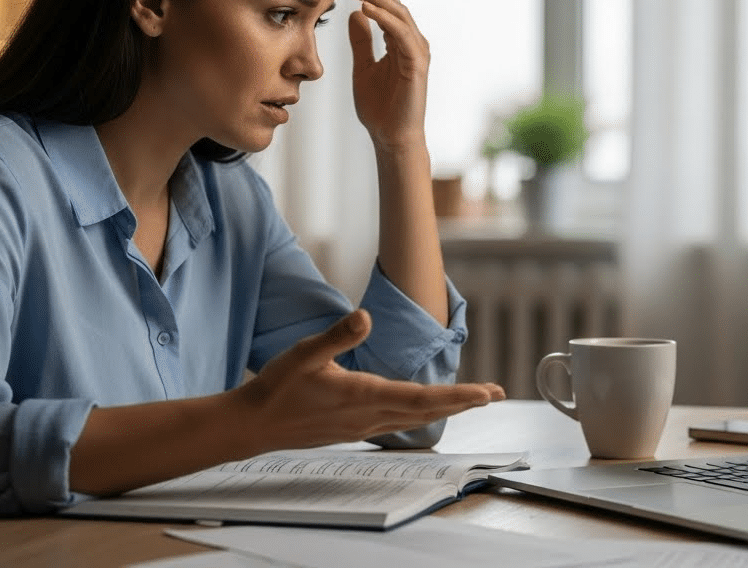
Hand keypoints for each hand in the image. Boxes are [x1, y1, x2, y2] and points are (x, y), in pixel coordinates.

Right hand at [238, 310, 503, 449]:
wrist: (251, 426)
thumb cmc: (276, 388)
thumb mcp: (304, 354)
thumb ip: (337, 336)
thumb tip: (365, 317)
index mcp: (363, 395)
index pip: (422, 398)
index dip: (458, 396)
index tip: (487, 393)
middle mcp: (368, 416)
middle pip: (427, 411)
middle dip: (464, 402)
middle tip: (496, 394)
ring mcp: (362, 427)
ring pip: (414, 420)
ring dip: (445, 410)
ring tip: (471, 401)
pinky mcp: (352, 430)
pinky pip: (397, 425)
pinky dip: (420, 416)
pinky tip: (423, 412)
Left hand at [337, 0, 430, 149]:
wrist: (391, 138)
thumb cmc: (380, 109)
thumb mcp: (363, 68)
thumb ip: (362, 41)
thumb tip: (355, 14)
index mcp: (400, 41)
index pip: (383, 6)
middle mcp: (412, 42)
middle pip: (392, 3)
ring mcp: (417, 51)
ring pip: (398, 12)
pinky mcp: (417, 64)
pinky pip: (401, 33)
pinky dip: (384, 18)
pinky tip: (364, 7)